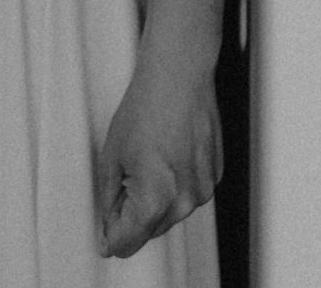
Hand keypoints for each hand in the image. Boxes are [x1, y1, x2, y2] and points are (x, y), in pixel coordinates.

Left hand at [94, 50, 220, 258]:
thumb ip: (107, 203)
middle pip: (149, 232)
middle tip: (127, 173)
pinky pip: (188, 195)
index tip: (105, 222)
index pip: (125, 245)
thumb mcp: (110, 158)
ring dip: (156, 198)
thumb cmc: (145, 108)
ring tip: (151, 157)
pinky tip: (169, 153)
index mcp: (153, 200)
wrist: (178, 76)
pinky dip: (176, 183)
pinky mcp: (214, 177)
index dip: (109, 234)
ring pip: (170, 214)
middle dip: (133, 213)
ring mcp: (203, 189)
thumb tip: (108, 231)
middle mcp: (183, 201)